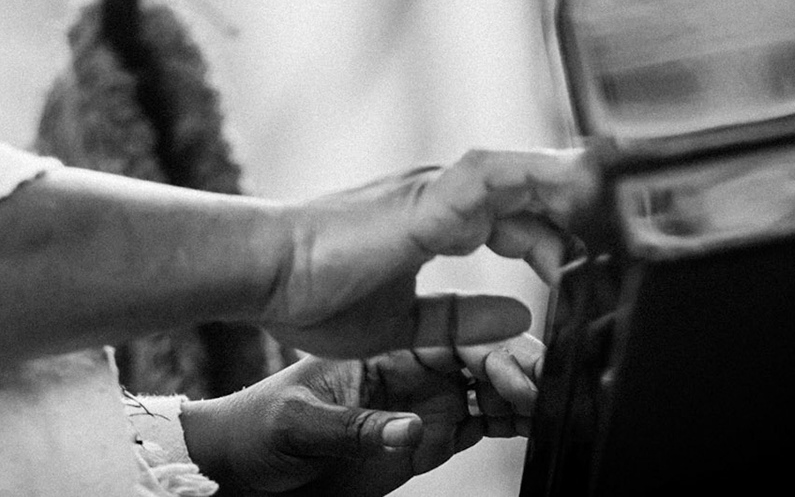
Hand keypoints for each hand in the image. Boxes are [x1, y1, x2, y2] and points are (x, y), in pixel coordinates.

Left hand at [179, 335, 543, 496]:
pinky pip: (478, 419)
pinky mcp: (422, 433)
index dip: (496, 347)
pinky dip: (510, 419)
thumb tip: (412, 431)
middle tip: (549, 387)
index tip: (525, 365)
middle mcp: (405, 367)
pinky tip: (534, 421)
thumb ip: (356, 430)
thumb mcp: (298, 425)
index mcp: (379, 346)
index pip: (456, 332)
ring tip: (553, 405)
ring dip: (522, 393)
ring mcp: (417, 398)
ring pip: (489, 386)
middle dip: (521, 370)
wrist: (241, 462)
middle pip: (483, 356)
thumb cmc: (259, 429)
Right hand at [261, 149, 593, 357]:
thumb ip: (459, 318)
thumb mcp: (403, 322)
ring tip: (618, 198)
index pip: (519, 220)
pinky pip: (496, 176)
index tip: (592, 267)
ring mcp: (435, 191)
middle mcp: (441, 195)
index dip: (560, 241)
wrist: (266, 273)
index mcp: (436, 219)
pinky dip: (538, 178)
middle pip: (533, 193)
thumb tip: (516, 314)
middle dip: (581, 213)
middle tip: (624, 238)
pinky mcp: (427, 198)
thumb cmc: (312, 293)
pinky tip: (574, 189)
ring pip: (522, 172)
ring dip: (571, 186)